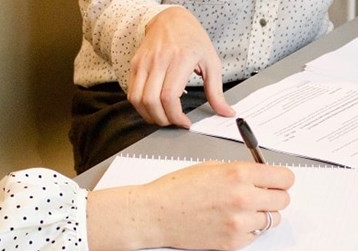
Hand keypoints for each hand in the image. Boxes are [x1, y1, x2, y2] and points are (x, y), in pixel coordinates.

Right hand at [87, 161, 293, 250]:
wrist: (156, 214)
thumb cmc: (177, 189)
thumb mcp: (212, 167)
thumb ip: (241, 172)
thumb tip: (263, 176)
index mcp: (239, 174)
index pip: (284, 178)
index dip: (281, 179)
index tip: (277, 181)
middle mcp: (244, 198)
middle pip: (283, 200)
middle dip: (274, 196)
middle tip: (260, 196)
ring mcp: (240, 223)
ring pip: (272, 219)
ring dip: (262, 214)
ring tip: (242, 210)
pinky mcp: (234, 241)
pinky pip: (256, 235)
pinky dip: (249, 230)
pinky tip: (230, 222)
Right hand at [127, 7, 234, 127]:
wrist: (171, 19)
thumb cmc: (192, 39)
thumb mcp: (211, 62)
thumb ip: (216, 91)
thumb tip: (226, 112)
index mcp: (180, 60)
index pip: (169, 96)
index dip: (175, 116)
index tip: (184, 122)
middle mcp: (158, 61)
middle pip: (151, 101)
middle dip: (162, 120)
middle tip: (174, 122)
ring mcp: (144, 62)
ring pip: (137, 99)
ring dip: (149, 115)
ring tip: (163, 117)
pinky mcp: (135, 64)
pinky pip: (131, 92)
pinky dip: (140, 106)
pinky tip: (153, 107)